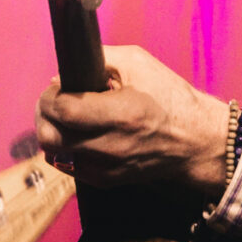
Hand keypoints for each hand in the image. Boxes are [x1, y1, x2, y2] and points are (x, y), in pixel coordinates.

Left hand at [35, 45, 231, 194]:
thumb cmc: (170, 98)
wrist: (196, 141)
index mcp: (121, 114)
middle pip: (49, 137)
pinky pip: (67, 165)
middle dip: (45, 115)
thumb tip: (62, 74)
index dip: (50, 96)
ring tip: (67, 117)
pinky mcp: (105, 180)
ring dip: (53, 132)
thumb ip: (99, 60)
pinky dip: (65, 148)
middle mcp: (110, 146)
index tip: (56, 88)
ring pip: (53, 153)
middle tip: (55, 102)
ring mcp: (106, 168)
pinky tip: (80, 133)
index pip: (62, 109)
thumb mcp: (138, 63)